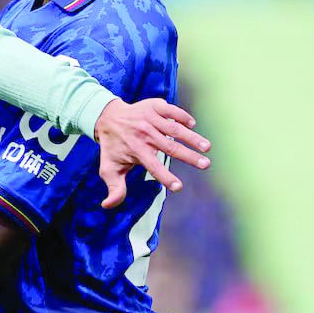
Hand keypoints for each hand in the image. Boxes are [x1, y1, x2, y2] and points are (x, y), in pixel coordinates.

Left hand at [94, 97, 209, 208]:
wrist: (107, 117)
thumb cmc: (112, 147)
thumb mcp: (109, 168)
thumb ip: (114, 188)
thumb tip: (106, 206)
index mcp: (136, 150)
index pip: (153, 166)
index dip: (165, 177)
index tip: (178, 187)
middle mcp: (144, 135)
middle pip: (169, 147)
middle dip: (188, 156)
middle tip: (205, 164)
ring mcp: (150, 119)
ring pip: (173, 129)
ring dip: (191, 137)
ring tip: (206, 147)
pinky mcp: (154, 106)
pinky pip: (170, 110)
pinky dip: (181, 116)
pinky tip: (192, 124)